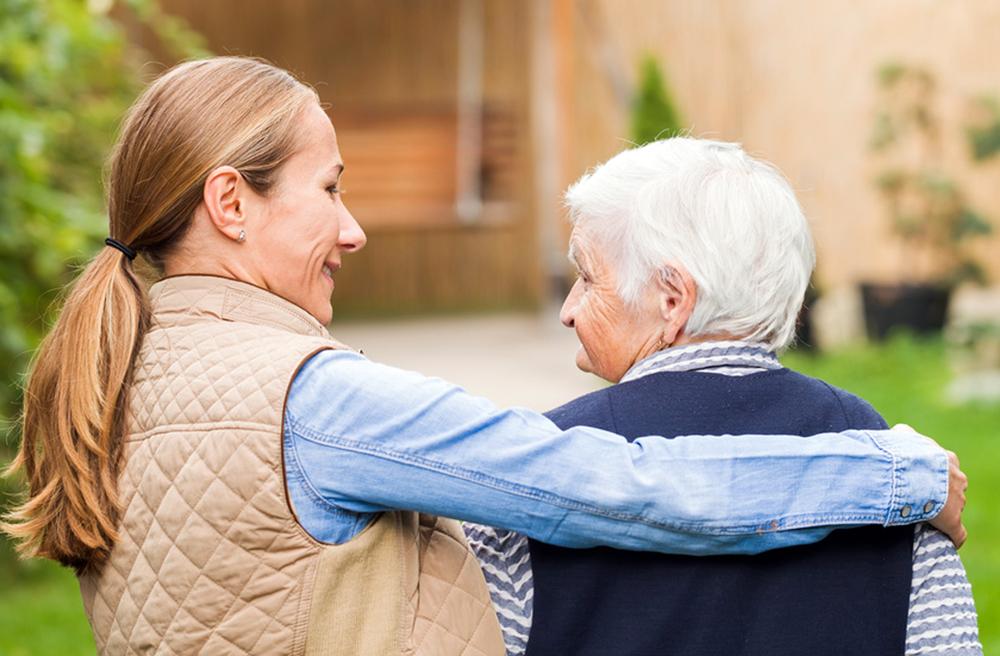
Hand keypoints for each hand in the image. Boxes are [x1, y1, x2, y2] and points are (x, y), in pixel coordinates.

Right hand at [892, 424, 967, 547]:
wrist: (911, 472)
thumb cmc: (905, 452)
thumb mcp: (902, 435)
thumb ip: (904, 434)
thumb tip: (898, 433)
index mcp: (947, 460)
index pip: (945, 468)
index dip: (933, 475)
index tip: (919, 479)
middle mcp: (957, 479)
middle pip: (953, 488)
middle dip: (940, 493)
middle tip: (919, 497)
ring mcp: (958, 501)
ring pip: (955, 508)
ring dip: (942, 512)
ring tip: (923, 516)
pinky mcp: (953, 521)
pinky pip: (958, 533)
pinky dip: (953, 538)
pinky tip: (948, 541)